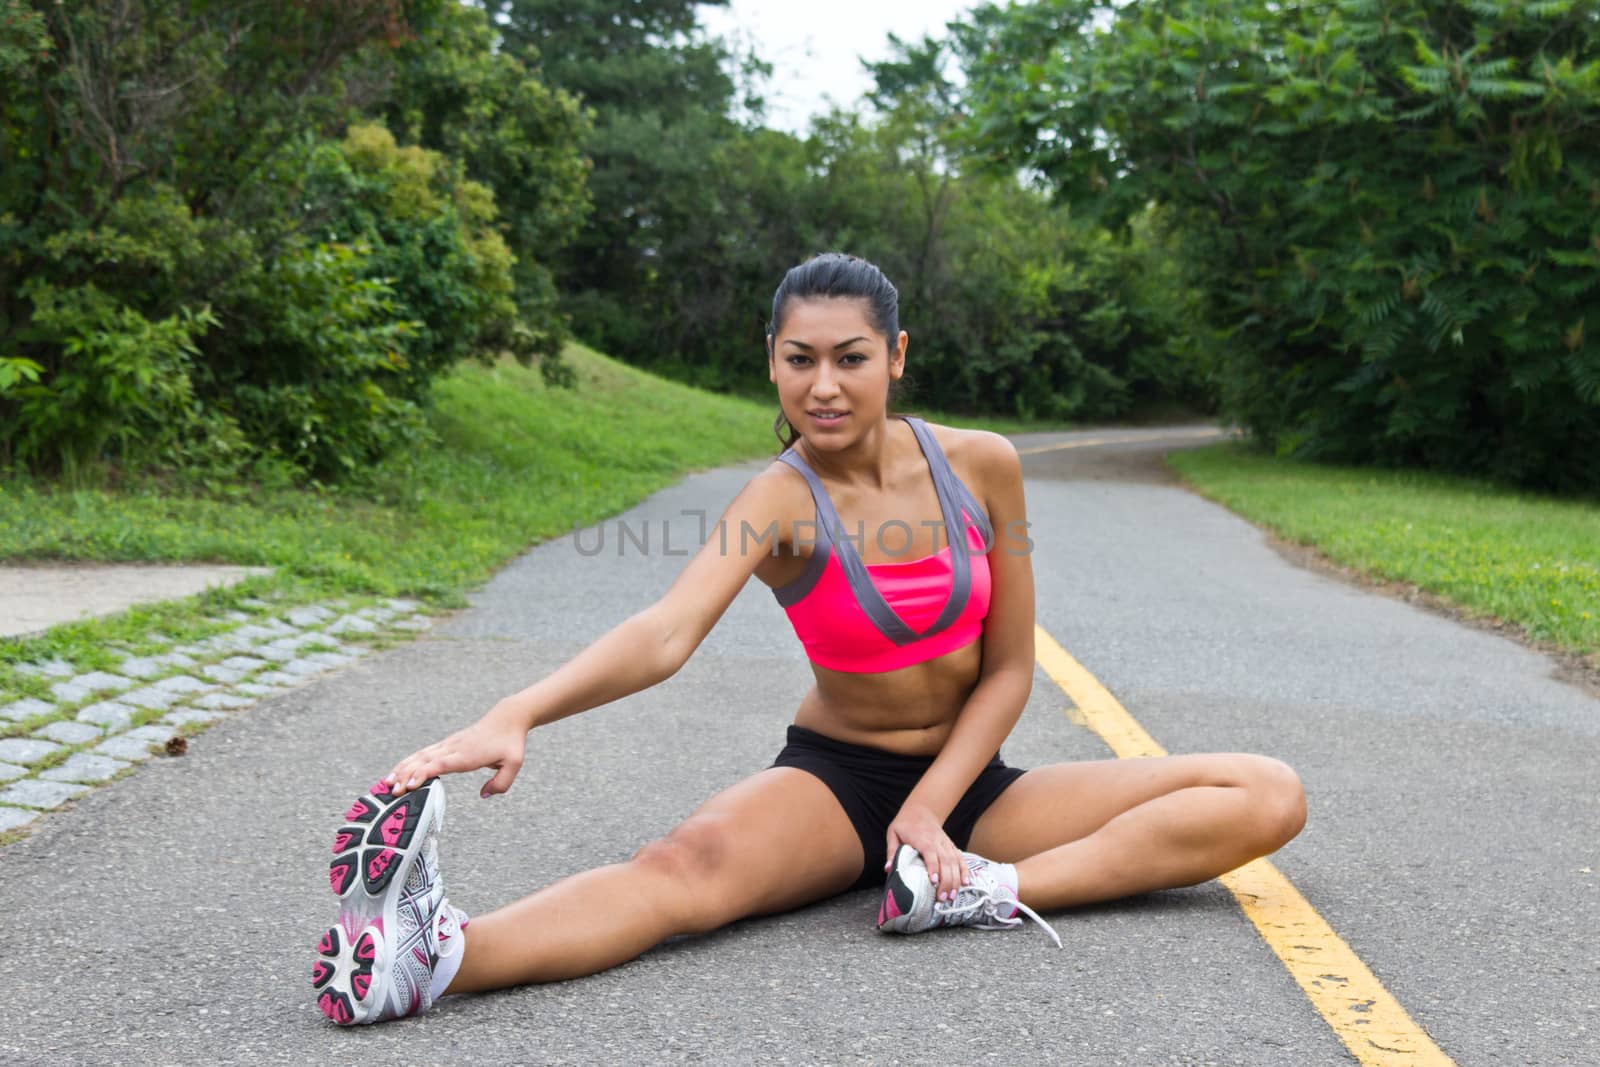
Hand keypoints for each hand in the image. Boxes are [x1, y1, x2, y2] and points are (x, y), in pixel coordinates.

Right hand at [385, 702, 528, 798]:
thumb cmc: (510, 742)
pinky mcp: (447, 745)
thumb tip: (483, 795)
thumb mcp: (514, 764)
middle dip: (406, 776)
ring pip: (420, 756)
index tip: (409, 785)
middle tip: (391, 791)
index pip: (441, 764)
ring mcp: (448, 745)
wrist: (507, 718)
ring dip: (402, 768)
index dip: (424, 774)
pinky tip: (399, 771)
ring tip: (386, 782)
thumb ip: (501, 783)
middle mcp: (454, 748)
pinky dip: (409, 762)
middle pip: (424, 761)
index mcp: (467, 755)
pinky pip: (424, 754)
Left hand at [885, 802, 966, 904]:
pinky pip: (960, 859)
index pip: (930, 854)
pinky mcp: (951, 846)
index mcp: (922, 839)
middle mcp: (937, 842)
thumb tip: (888, 869)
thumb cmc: (905, 823)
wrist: (922, 809)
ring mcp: (946, 844)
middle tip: (942, 898)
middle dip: (946, 881)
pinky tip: (966, 883)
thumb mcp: (893, 833)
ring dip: (955, 880)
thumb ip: (892, 851)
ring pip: (955, 862)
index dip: (933, 867)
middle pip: (946, 862)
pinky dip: (965, 870)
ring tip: (953, 896)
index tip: (933, 881)